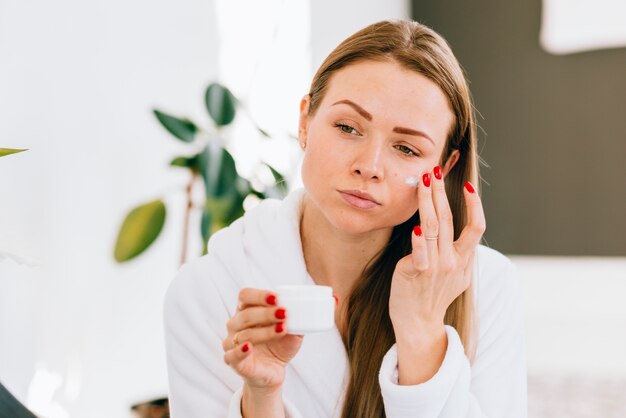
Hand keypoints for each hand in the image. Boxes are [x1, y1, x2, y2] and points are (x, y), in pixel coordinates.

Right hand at [222, 288, 303, 390]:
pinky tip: (249, 347)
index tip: (276, 298)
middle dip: (266, 313)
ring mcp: (232, 342)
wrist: (273, 371)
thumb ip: (300, 318)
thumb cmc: (279, 346)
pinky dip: (240, 350)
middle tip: (284, 313)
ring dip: (264, 331)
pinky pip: (232, 355)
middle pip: (245, 314)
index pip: (245, 296)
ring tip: (282, 329)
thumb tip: (320, 304)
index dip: (259, 295)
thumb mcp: (292, 330)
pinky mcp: (234, 361)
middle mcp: (236, 324)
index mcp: (247, 310)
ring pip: (244, 334)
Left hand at [389, 166, 485, 335]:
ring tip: (423, 182)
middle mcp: (453, 261)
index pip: (476, 227)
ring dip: (428, 201)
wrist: (419, 323)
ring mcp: (436, 267)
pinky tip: (417, 223)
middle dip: (442, 192)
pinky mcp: (417, 272)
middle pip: (450, 219)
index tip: (466, 186)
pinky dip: (419, 237)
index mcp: (464, 260)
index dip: (474, 205)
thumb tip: (462, 232)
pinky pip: (420, 251)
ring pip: (434, 226)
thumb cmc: (433, 297)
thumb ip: (461, 255)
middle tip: (435, 171)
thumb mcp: (457, 277)